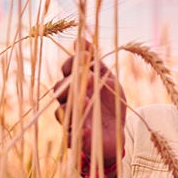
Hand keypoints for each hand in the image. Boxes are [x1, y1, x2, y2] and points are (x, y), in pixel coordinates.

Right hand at [54, 40, 126, 171]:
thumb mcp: (107, 80)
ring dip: (72, 105)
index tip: (83, 56)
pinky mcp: (78, 138)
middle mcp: (71, 101)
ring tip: (86, 99)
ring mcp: (73, 119)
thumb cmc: (111, 103)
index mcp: (78, 85)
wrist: (118, 131)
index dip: (73, 63)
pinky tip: (87, 129)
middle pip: (59, 90)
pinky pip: (72, 136)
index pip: (67, 71)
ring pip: (61, 112)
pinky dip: (78, 132)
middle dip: (69, 82)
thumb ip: (95, 62)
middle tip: (84, 76)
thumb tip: (80, 39)